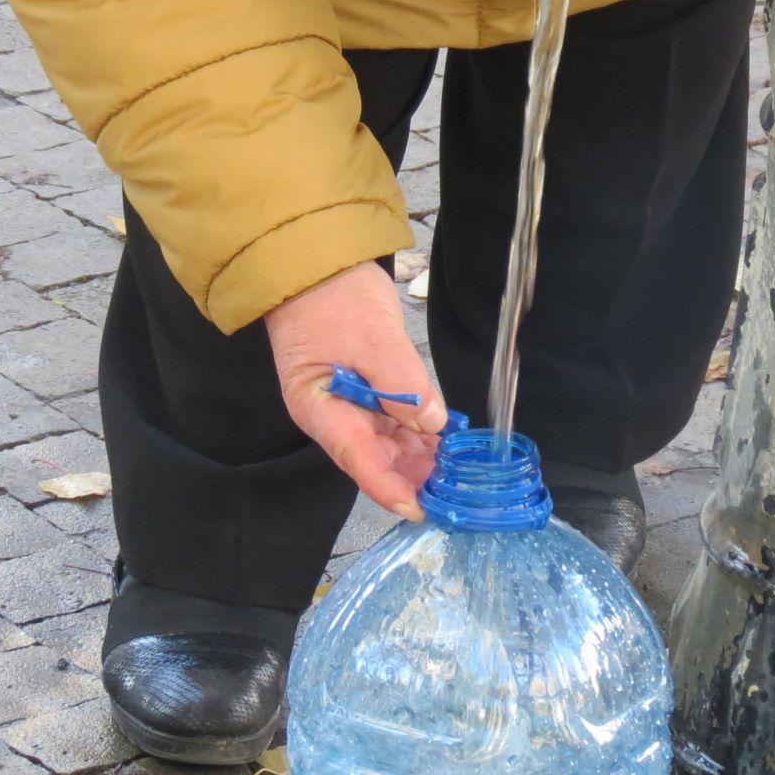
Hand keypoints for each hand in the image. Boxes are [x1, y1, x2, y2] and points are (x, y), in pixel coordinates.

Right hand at [265, 261, 447, 519]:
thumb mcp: (373, 336)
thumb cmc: (334, 298)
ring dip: (421, 458)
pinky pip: (393, 423)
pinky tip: (448, 441)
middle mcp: (333, 416)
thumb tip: (432, 424)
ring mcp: (349, 406)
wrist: (315, 266)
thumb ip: (402, 382)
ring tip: (459, 472)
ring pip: (388, 445)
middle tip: (455, 492)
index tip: (421, 509)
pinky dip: (419, 433)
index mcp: (321, 409)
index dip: (391, 489)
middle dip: (414, 477)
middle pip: (376, 459)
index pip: (359, 461)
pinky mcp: (364, 393)